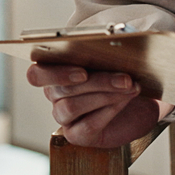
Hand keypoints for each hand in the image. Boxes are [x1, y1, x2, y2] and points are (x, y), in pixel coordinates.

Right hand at [26, 63, 171, 148]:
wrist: (139, 104)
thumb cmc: (120, 77)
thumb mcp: (113, 61)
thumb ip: (105, 52)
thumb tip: (114, 40)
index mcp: (52, 72)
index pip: (36, 75)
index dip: (56, 73)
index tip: (83, 72)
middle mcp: (54, 95)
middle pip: (62, 90)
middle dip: (97, 81)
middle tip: (125, 77)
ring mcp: (63, 116)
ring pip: (71, 106)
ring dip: (105, 95)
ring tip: (131, 87)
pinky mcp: (76, 135)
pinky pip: (87, 125)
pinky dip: (109, 111)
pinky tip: (125, 100)